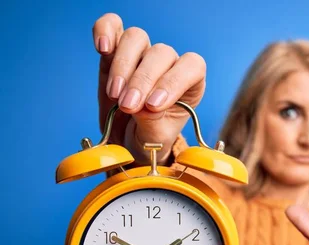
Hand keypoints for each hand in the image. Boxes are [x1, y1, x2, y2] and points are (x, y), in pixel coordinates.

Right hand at [93, 13, 206, 163]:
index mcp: (190, 85)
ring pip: (137, 38)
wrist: (126, 142)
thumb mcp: (156, 139)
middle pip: (161, 53)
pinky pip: (113, 26)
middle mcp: (169, 65)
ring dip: (123, 65)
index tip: (153, 106)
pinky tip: (102, 48)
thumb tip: (143, 107)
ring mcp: (142, 55)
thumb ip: (153, 123)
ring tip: (114, 95)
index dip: (173, 82)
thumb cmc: (149, 140)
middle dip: (142, 81)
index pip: (192, 67)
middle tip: (128, 107)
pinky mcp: (115, 52)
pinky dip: (105, 30)